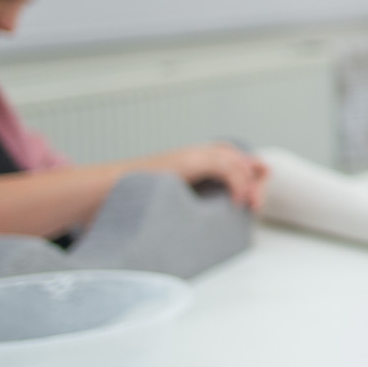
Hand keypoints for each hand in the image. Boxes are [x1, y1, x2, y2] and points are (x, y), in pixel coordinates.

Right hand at [140, 142, 268, 211]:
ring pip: (236, 162)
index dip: (247, 172)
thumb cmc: (136, 196)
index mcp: (193, 157)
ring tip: (250, 205)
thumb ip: (194, 196)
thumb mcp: (174, 195)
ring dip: (248, 185)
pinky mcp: (190, 161)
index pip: (232, 157)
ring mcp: (193, 154)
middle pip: (239, 157)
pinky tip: (236, 201)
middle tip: (256, 204)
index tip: (254, 195)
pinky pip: (225, 169)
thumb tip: (211, 214)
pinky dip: (237, 184)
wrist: (111, 187)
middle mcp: (196, 152)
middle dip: (254, 180)